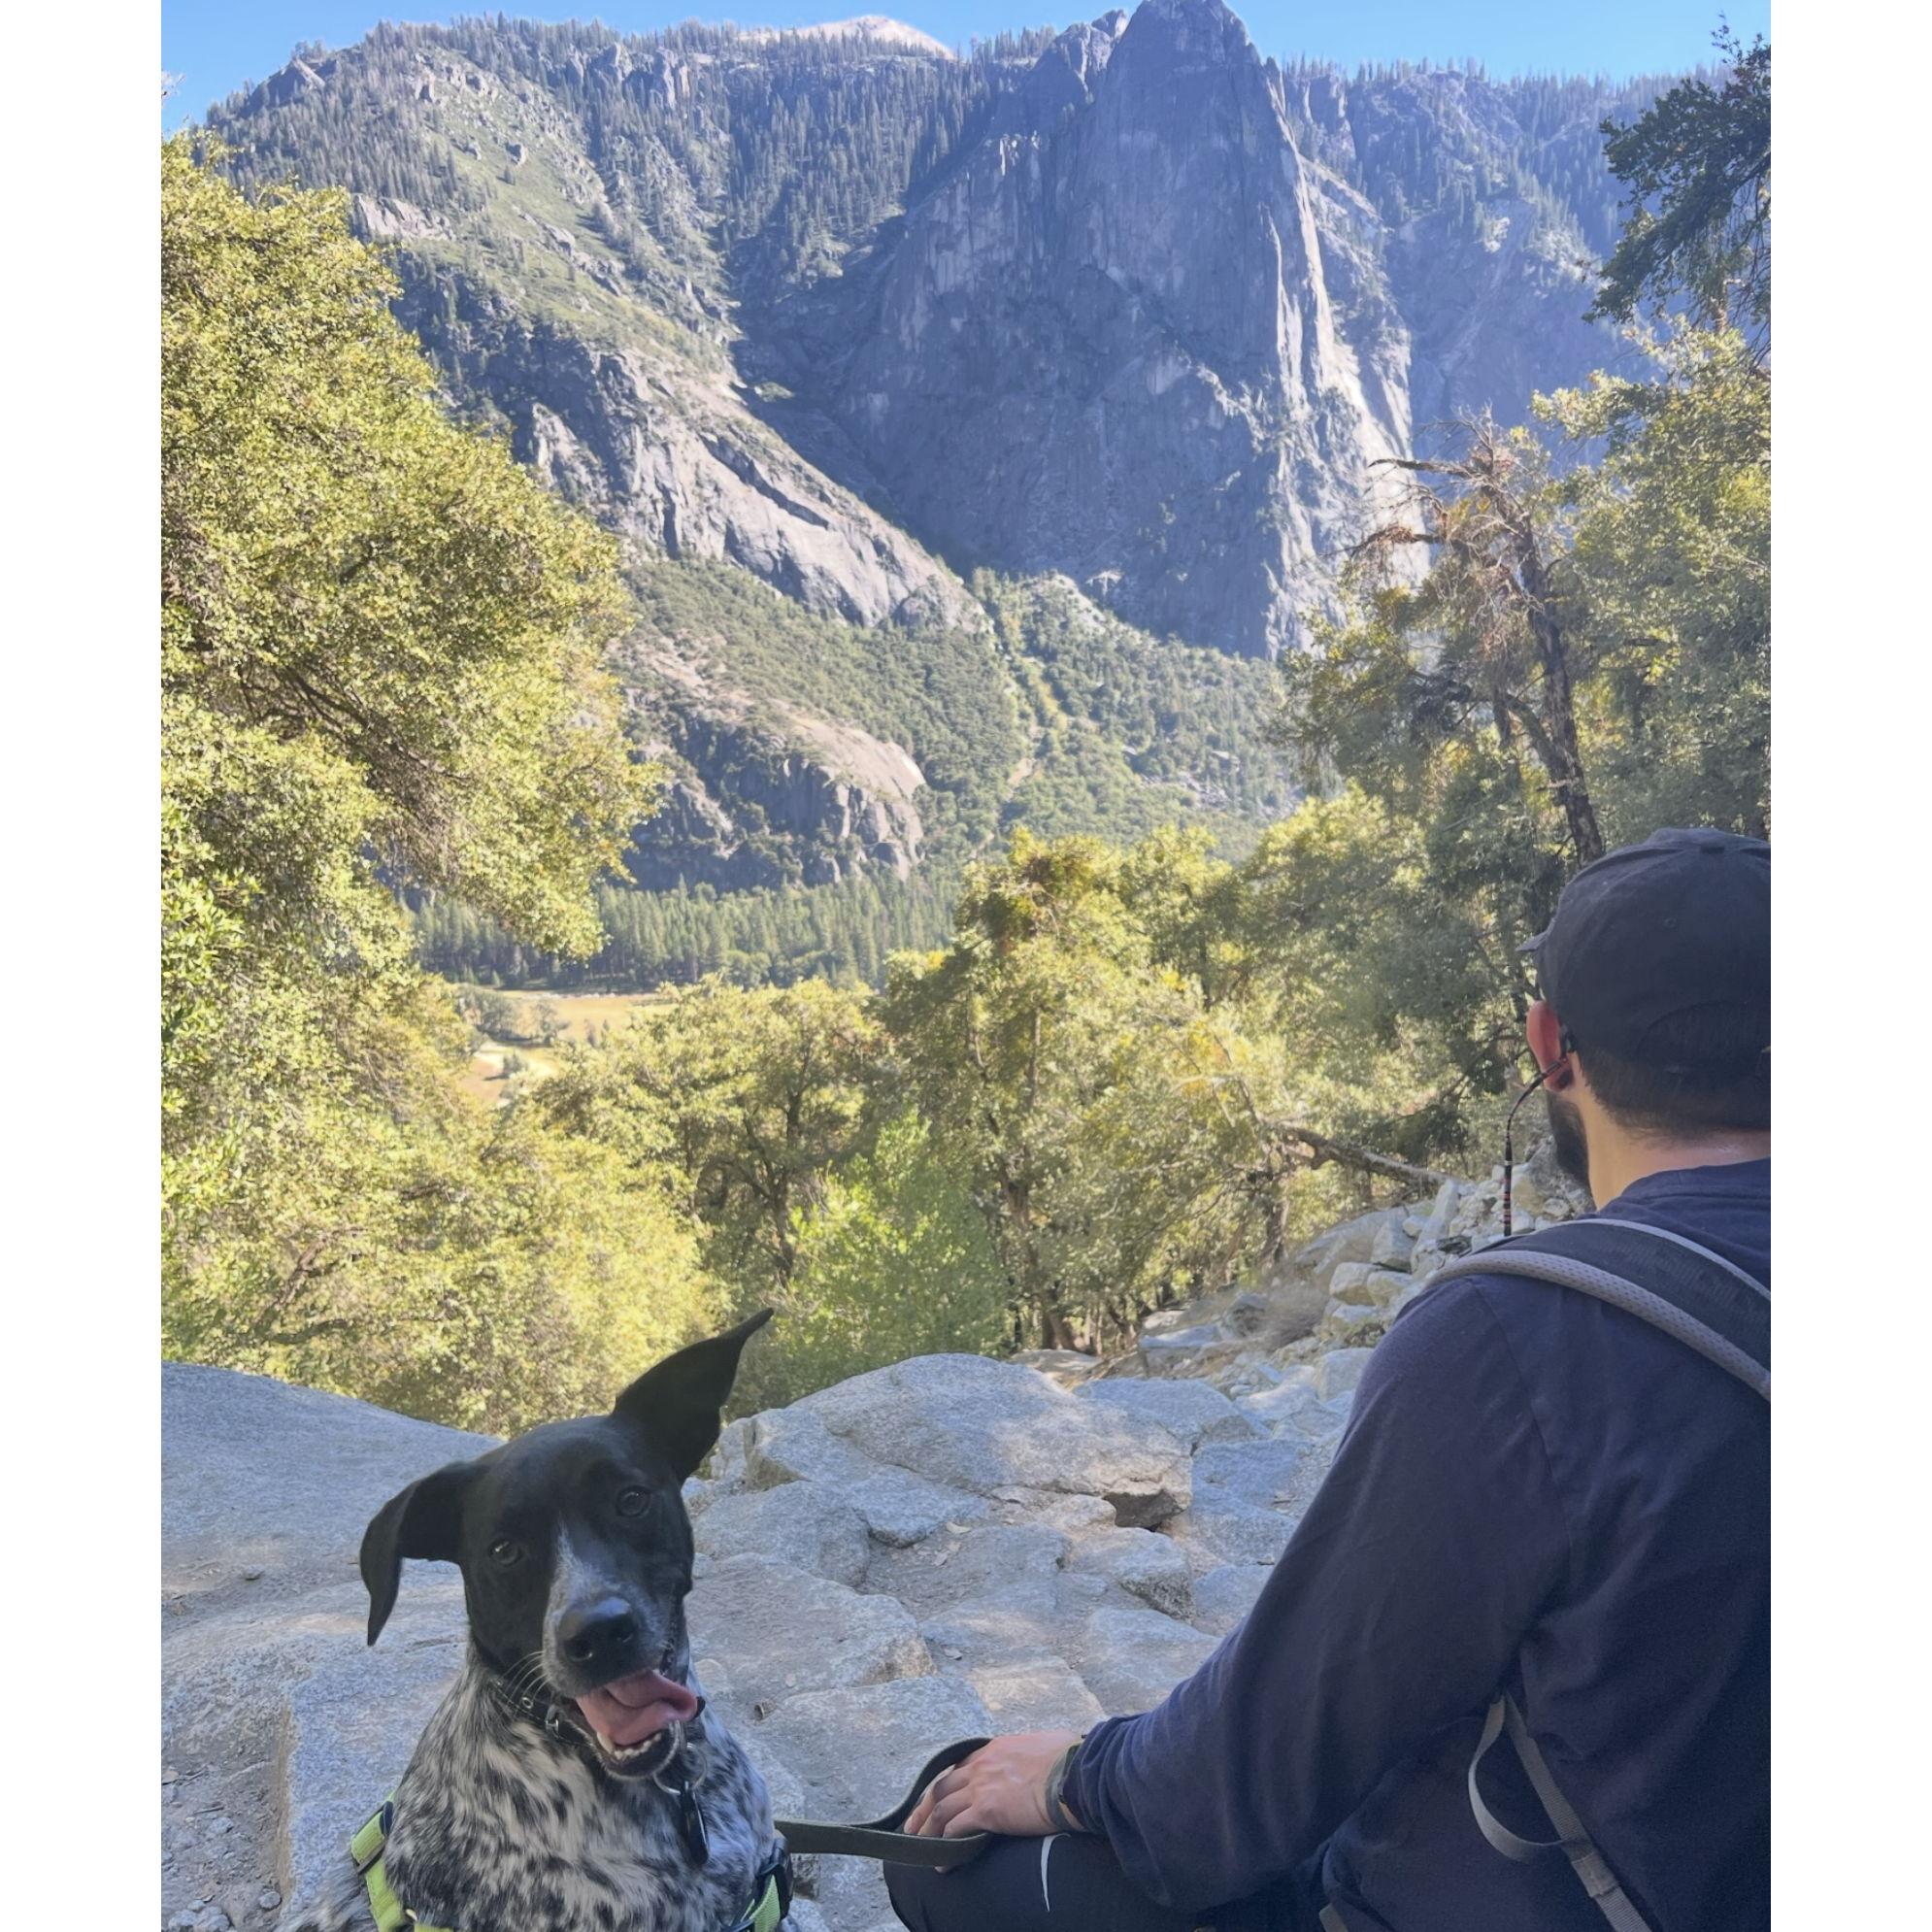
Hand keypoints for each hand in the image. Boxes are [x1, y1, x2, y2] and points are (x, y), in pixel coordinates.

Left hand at [904, 1730, 1082, 1838]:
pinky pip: (954, 1831)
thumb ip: (1035, 1754)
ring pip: (941, 1809)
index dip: (946, 1785)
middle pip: (941, 1786)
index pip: (960, 1767)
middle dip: (924, 1807)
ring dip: (927, 1830)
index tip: (938, 1798)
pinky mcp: (986, 1811)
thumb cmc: (1071, 1760)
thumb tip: (1047, 1759)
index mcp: (995, 1749)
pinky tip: (942, 1864)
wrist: (1074, 1775)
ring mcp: (981, 1786)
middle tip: (914, 1824)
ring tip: (921, 1847)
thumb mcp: (1047, 1746)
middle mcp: (982, 1765)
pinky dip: (945, 1848)